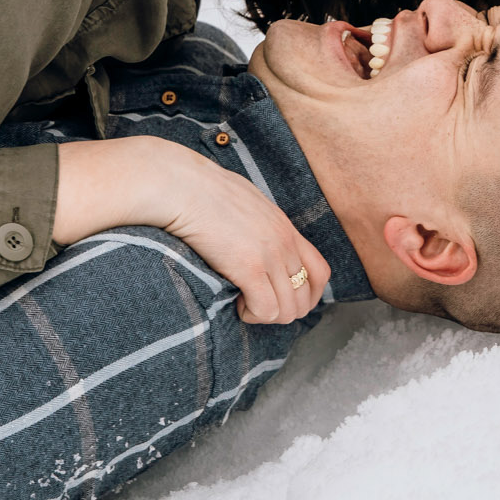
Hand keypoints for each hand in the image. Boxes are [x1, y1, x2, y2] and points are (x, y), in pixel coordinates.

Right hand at [53, 137, 330, 324]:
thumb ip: (257, 223)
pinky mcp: (248, 267)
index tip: (282, 298)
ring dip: (266, 314)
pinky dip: (252, 314)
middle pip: (306, 298)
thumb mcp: (243, 202)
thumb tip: (249, 239)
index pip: (321, 271)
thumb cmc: (199, 191)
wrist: (178, 185)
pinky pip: (267, 309)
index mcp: (285, 227)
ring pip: (288, 310)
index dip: (308, 294)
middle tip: (255, 304)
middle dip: (283, 310)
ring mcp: (269, 255)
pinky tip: (235, 302)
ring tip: (242, 302)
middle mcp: (284, 242)